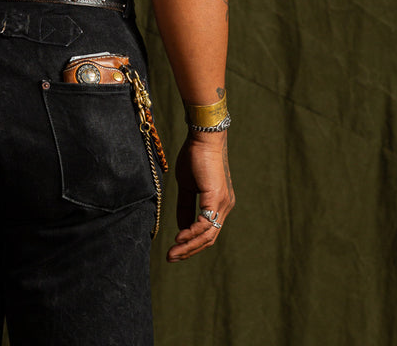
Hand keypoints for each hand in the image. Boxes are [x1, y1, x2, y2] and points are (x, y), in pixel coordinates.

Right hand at [167, 130, 234, 261]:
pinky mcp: (216, 198)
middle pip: (209, 239)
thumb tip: (182, 228)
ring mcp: (223, 204)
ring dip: (189, 246)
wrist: (202, 138)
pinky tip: (179, 237)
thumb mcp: (187, 186)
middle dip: (189, 250)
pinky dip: (191, 233)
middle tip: (171, 258)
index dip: (192, 244)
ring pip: (208, 235)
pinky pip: (205, 223)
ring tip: (172, 253)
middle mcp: (224, 207)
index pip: (208, 232)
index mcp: (218, 204)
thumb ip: (185, 206)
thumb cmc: (194, 156)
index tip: (175, 250)